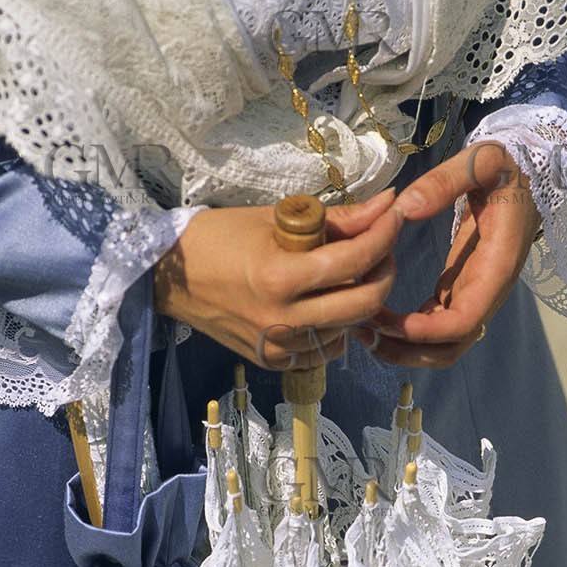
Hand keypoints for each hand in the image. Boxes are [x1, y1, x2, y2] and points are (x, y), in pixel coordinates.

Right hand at [152, 189, 403, 368]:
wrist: (171, 277)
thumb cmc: (219, 237)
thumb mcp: (275, 218)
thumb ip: (337, 219)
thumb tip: (387, 205)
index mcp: (278, 277)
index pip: (354, 260)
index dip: (384, 234)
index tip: (395, 216)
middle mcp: (281, 319)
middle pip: (364, 304)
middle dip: (385, 272)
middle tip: (381, 250)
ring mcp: (278, 346)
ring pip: (351, 329)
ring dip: (363, 300)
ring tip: (352, 274)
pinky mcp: (275, 361)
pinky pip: (327, 348)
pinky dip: (340, 326)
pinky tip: (328, 303)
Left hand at [361, 142, 540, 367]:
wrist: (525, 176)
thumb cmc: (505, 167)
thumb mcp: (481, 161)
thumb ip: (446, 180)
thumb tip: (405, 208)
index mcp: (496, 266)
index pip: (466, 321)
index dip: (428, 332)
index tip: (390, 323)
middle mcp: (487, 290)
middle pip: (451, 347)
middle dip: (408, 350)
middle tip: (365, 334)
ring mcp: (474, 294)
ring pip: (442, 345)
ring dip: (404, 348)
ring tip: (364, 331)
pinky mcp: (460, 290)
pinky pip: (435, 325)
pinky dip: (407, 330)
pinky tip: (376, 316)